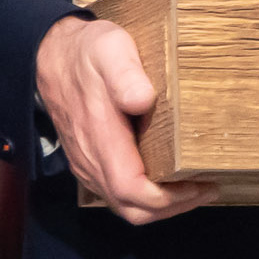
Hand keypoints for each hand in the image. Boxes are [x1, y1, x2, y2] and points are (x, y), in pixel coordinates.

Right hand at [37, 15, 213, 223]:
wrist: (52, 55)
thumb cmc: (86, 53)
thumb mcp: (110, 49)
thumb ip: (126, 73)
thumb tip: (142, 100)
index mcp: (99, 138)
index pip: (131, 190)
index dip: (167, 198)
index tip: (199, 184)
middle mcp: (91, 160)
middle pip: (132, 208)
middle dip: (171, 207)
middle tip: (206, 189)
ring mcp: (88, 164)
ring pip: (125, 205)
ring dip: (160, 205)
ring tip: (193, 187)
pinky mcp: (90, 161)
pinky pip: (117, 193)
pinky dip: (146, 196)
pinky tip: (167, 178)